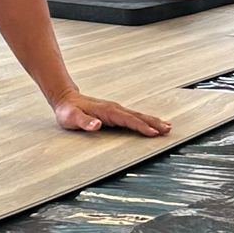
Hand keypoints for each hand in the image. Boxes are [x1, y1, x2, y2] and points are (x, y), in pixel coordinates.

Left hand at [51, 89, 171, 137]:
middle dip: (154, 123)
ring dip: (153, 121)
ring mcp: (116, 110)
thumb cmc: (68, 111)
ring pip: (139, 116)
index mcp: (107, 111)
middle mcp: (115, 109)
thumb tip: (97, 125)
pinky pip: (134, 117)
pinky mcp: (116, 113)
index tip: (153, 133)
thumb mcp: (71, 118)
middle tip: (168, 130)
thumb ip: (84, 122)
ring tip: (167, 127)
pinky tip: (152, 124)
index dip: (141, 126)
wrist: (66, 99)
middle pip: (138, 116)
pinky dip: (146, 121)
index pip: (128, 120)